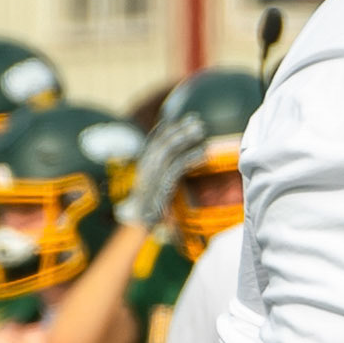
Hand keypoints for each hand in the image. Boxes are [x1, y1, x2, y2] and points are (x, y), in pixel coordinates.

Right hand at [117, 115, 207, 229]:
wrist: (139, 225)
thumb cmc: (150, 207)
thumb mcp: (156, 184)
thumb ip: (165, 171)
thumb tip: (178, 162)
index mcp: (145, 163)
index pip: (156, 138)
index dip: (170, 126)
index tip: (184, 117)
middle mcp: (146, 166)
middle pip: (163, 140)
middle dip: (180, 129)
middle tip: (197, 121)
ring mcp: (152, 176)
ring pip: (170, 151)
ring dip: (186, 139)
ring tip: (201, 132)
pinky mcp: (161, 186)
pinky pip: (178, 168)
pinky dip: (191, 159)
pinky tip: (204, 154)